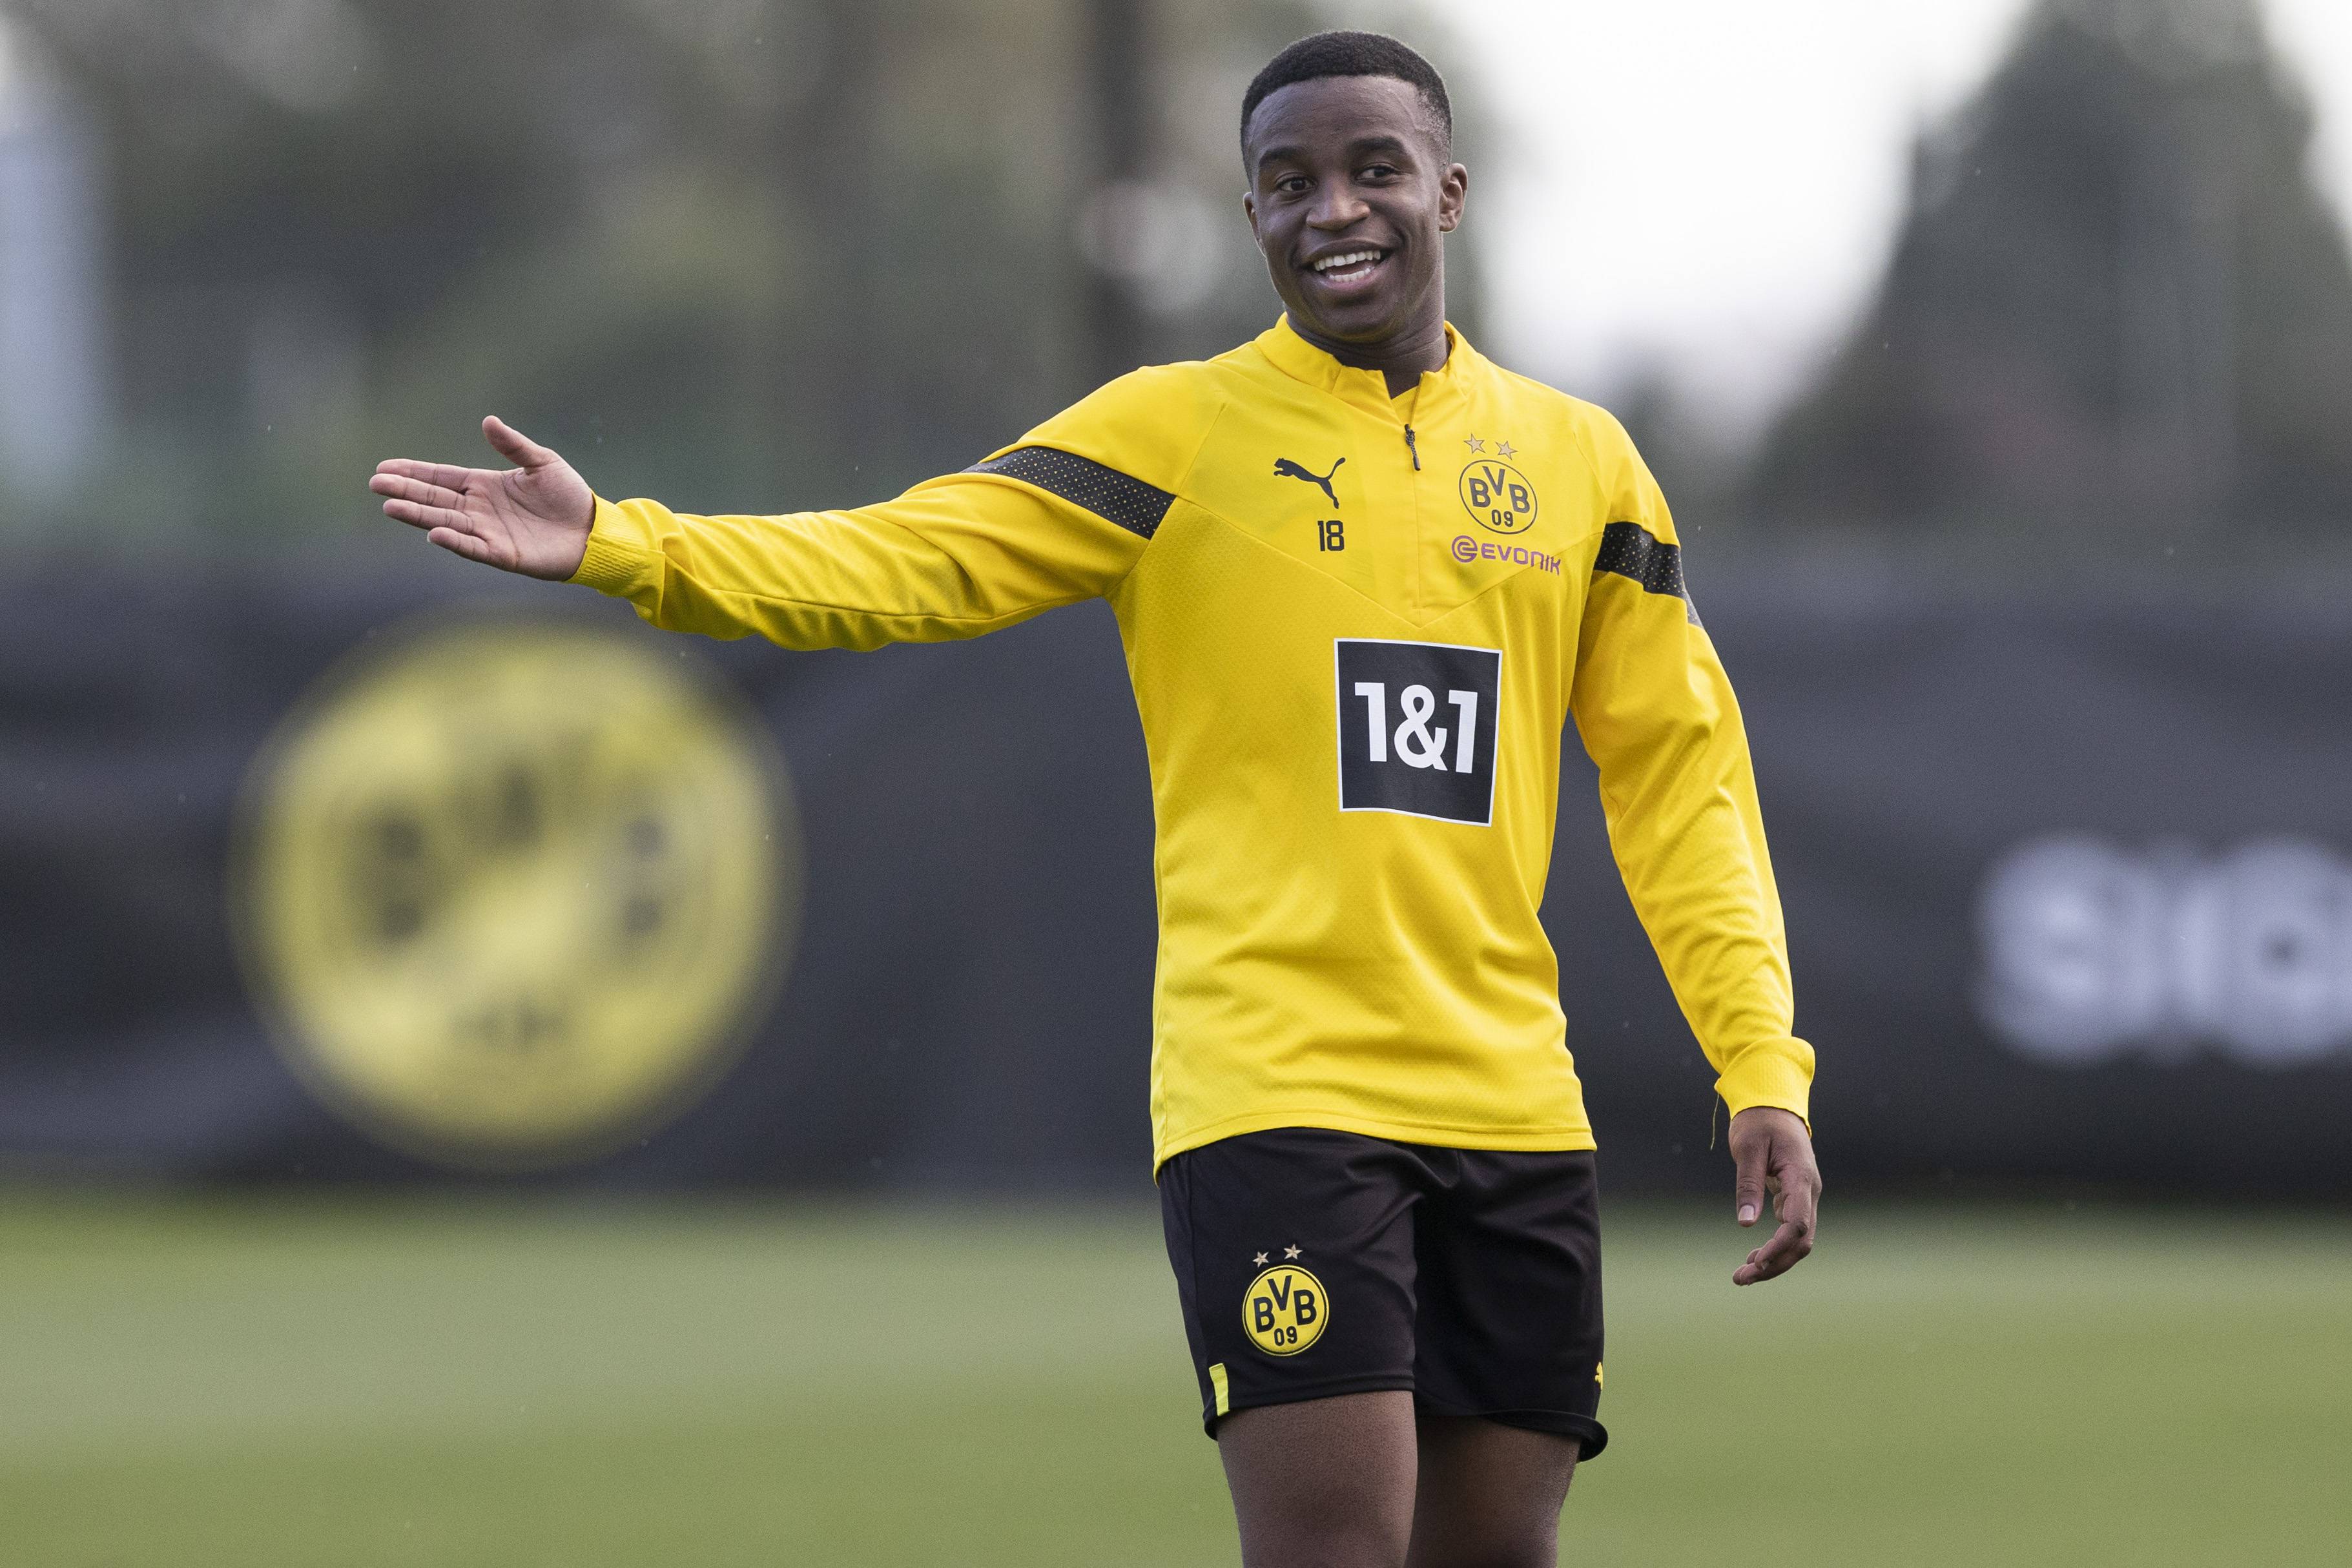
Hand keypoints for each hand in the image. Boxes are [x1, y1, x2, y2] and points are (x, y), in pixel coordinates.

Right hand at [370, 416, 594, 579]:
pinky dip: (455, 541)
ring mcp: (489, 532)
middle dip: (405, 491)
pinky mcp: (504, 554)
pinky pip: (474, 547)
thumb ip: (514, 445)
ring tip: (390, 506)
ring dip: (418, 516)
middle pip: (435, 499)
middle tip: (375, 484)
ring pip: (446, 522)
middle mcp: (480, 510)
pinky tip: (434, 533)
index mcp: (485, 486)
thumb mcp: (542, 462)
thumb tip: (488, 421)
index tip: (385, 467)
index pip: (441, 477)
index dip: (414, 472)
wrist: (593, 530)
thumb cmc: (568, 496)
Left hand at [1727, 1106, 1819, 1285]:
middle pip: (1801, 1241)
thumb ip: (1748, 1185)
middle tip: (1739, 1279)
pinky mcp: (1795, 1198)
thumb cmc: (1758, 1122)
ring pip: (1798, 1240)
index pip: (1797, 1224)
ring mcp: (1805, 1196)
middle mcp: (1808, 1191)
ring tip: (1743, 1276)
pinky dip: (1774, 1247)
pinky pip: (1791, 1230)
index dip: (1778, 1247)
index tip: (1754, 1262)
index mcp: (1800, 1178)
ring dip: (1774, 1260)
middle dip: (1774, 1264)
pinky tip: (1753, 1258)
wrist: (1773, 1106)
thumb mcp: (1747, 1148)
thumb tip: (1746, 1224)